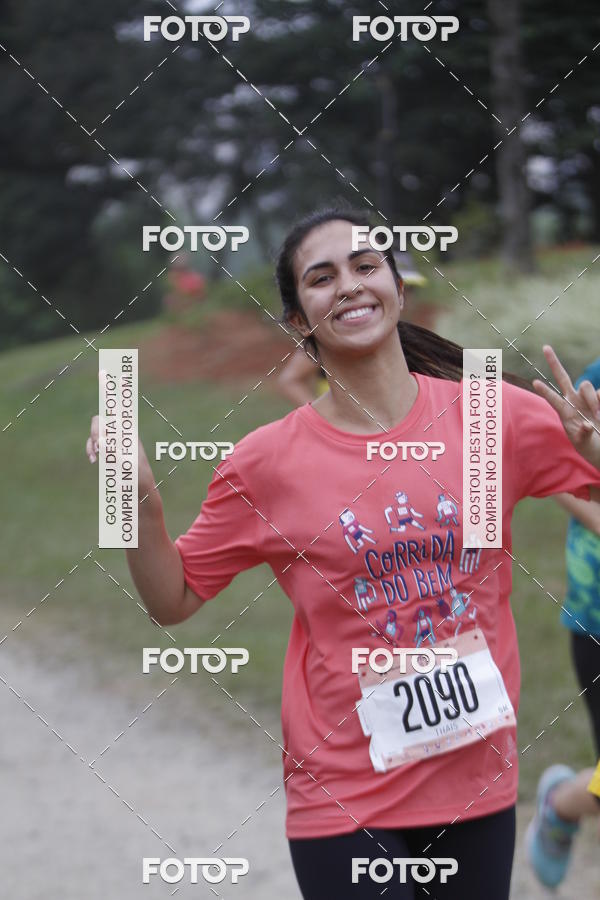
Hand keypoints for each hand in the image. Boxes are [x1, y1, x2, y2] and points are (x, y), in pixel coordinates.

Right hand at [85, 372, 155, 495]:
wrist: (142, 495)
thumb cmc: (139, 482)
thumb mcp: (128, 468)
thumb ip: (115, 454)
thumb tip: (100, 440)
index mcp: (129, 434)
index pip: (120, 408)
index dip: (113, 391)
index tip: (106, 373)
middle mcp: (122, 435)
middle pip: (102, 420)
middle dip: (95, 431)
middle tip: (98, 451)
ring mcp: (114, 443)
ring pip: (96, 431)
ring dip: (92, 443)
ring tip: (96, 458)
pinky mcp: (109, 452)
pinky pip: (95, 443)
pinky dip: (91, 449)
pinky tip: (93, 460)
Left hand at [532, 345, 599, 469]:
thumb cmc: (589, 446)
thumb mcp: (584, 443)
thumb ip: (583, 434)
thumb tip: (586, 425)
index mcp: (565, 412)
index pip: (553, 399)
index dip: (545, 391)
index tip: (534, 382)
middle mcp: (573, 400)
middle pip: (562, 377)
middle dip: (554, 362)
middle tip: (545, 347)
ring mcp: (586, 398)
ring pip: (586, 386)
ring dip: (592, 400)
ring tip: (598, 418)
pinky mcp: (599, 398)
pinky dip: (599, 401)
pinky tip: (599, 414)